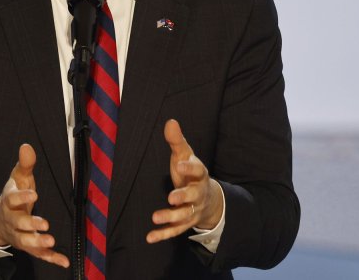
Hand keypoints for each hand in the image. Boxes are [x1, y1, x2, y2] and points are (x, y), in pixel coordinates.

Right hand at [0, 144, 68, 267]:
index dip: (22, 196)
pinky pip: (39, 255)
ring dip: (38, 243)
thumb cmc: (13, 196)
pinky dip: (51, 258)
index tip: (34, 193)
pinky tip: (64, 261)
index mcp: (9, 202)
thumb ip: (25, 164)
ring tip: (50, 241)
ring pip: (26, 241)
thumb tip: (27, 146)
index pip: (13, 199)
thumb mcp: (18, 178)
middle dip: (30, 224)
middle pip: (19, 223)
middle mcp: (12, 220)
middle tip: (44, 223)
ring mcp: (19, 235)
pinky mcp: (28, 247)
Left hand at [147, 119, 223, 243]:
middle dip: (183, 197)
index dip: (189, 168)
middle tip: (171, 198)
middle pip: (192, 197)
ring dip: (170, 218)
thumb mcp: (185, 155)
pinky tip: (149, 237)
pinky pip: (175, 231)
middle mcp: (198, 194)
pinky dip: (163, 234)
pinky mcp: (185, 222)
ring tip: (155, 217)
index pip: (197, 170)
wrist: (208, 197)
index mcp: (199, 175)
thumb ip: (177, 141)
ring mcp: (192, 210)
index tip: (179, 164)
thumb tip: (170, 121)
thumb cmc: (190, 172)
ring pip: (184, 216)